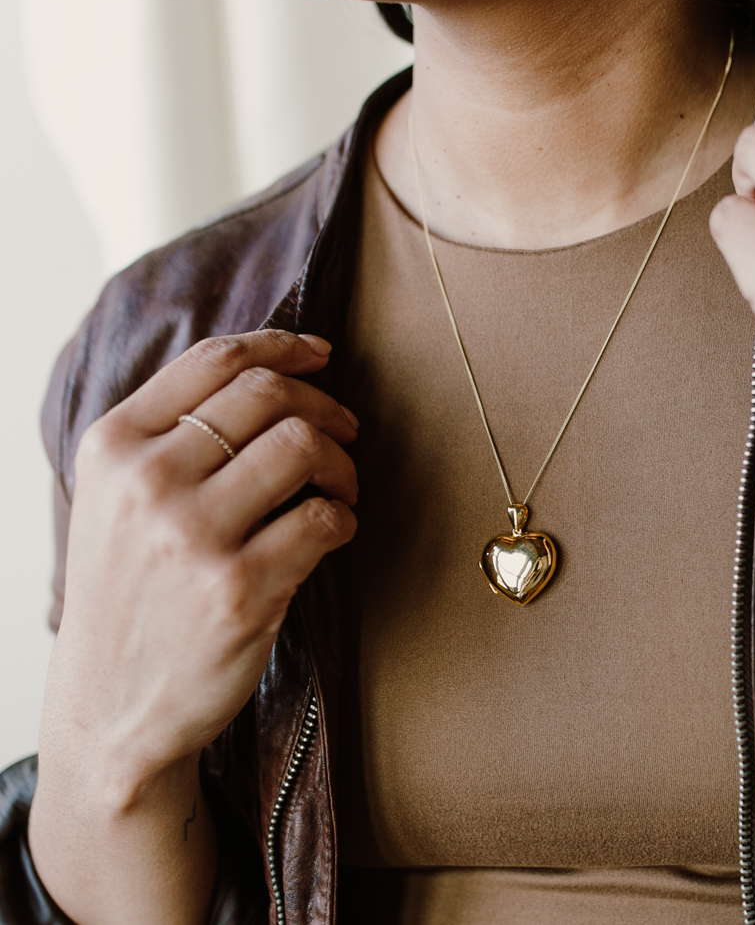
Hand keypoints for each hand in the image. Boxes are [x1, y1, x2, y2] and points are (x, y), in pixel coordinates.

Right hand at [39, 329, 357, 800]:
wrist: (109, 709)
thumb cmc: (129, 594)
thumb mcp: (116, 500)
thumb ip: (173, 435)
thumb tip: (273, 375)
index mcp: (113, 446)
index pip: (214, 360)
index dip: (282, 345)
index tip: (321, 354)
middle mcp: (147, 482)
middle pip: (269, 395)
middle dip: (324, 406)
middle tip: (345, 433)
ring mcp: (193, 536)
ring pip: (303, 446)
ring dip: (341, 464)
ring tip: (340, 489)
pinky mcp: (241, 589)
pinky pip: (324, 518)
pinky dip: (344, 518)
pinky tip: (333, 531)